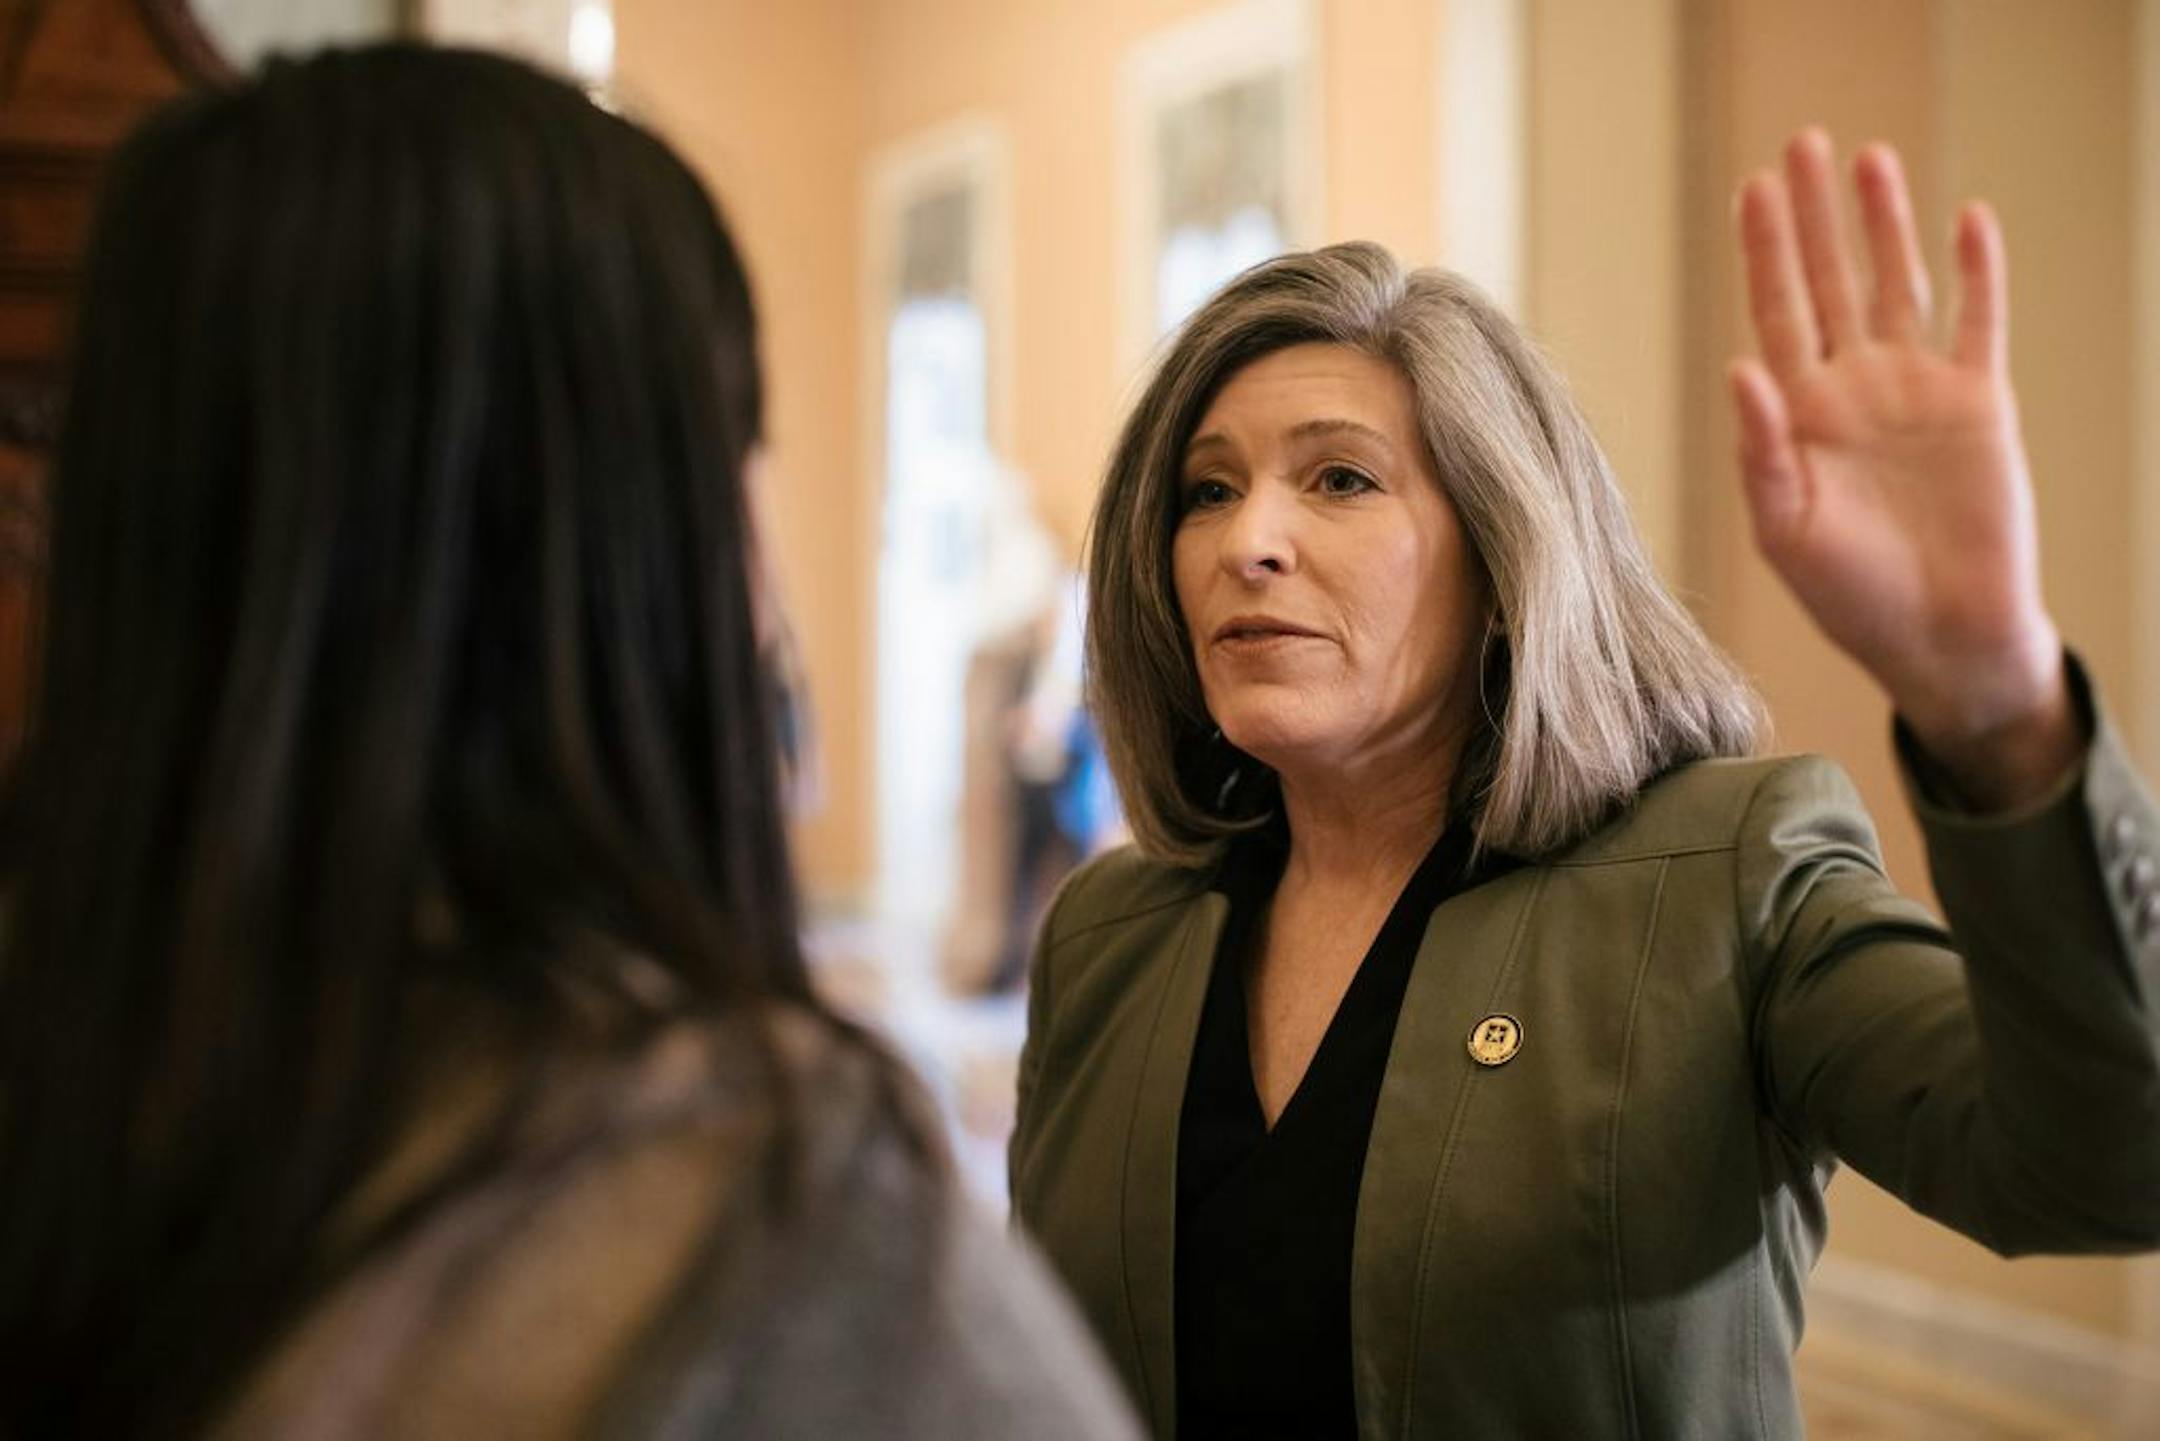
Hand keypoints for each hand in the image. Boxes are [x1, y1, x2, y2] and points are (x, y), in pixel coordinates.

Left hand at [1731, 129, 2079, 809]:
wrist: (1939, 636)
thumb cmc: (1849, 595)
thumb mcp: (1785, 529)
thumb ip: (1761, 450)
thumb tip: (1738, 365)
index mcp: (1794, 416)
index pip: (1772, 313)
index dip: (1764, 251)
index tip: (1752, 190)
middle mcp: (1851, 390)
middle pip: (1828, 281)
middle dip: (1814, 216)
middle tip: (1799, 144)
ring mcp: (1915, 390)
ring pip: (1898, 285)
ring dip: (1885, 224)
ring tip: (1869, 158)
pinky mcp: (1978, 403)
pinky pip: (1978, 321)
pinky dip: (1977, 270)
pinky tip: (1967, 217)